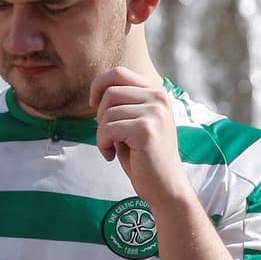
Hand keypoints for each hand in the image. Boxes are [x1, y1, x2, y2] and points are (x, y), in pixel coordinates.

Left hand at [91, 67, 188, 208]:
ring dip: (101, 133)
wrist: (166, 187)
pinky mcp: (146, 130)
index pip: (118, 72)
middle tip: (108, 136)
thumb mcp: (134, 122)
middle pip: (110, 92)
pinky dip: (102, 144)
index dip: (99, 86)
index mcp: (157, 92)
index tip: (94, 106)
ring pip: (107, 112)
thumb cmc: (144, 156)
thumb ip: (122, 103)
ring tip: (111, 148)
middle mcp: (159, 97)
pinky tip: (111, 156)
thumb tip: (96, 89)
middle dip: (100, 115)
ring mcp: (155, 112)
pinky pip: (108, 129)